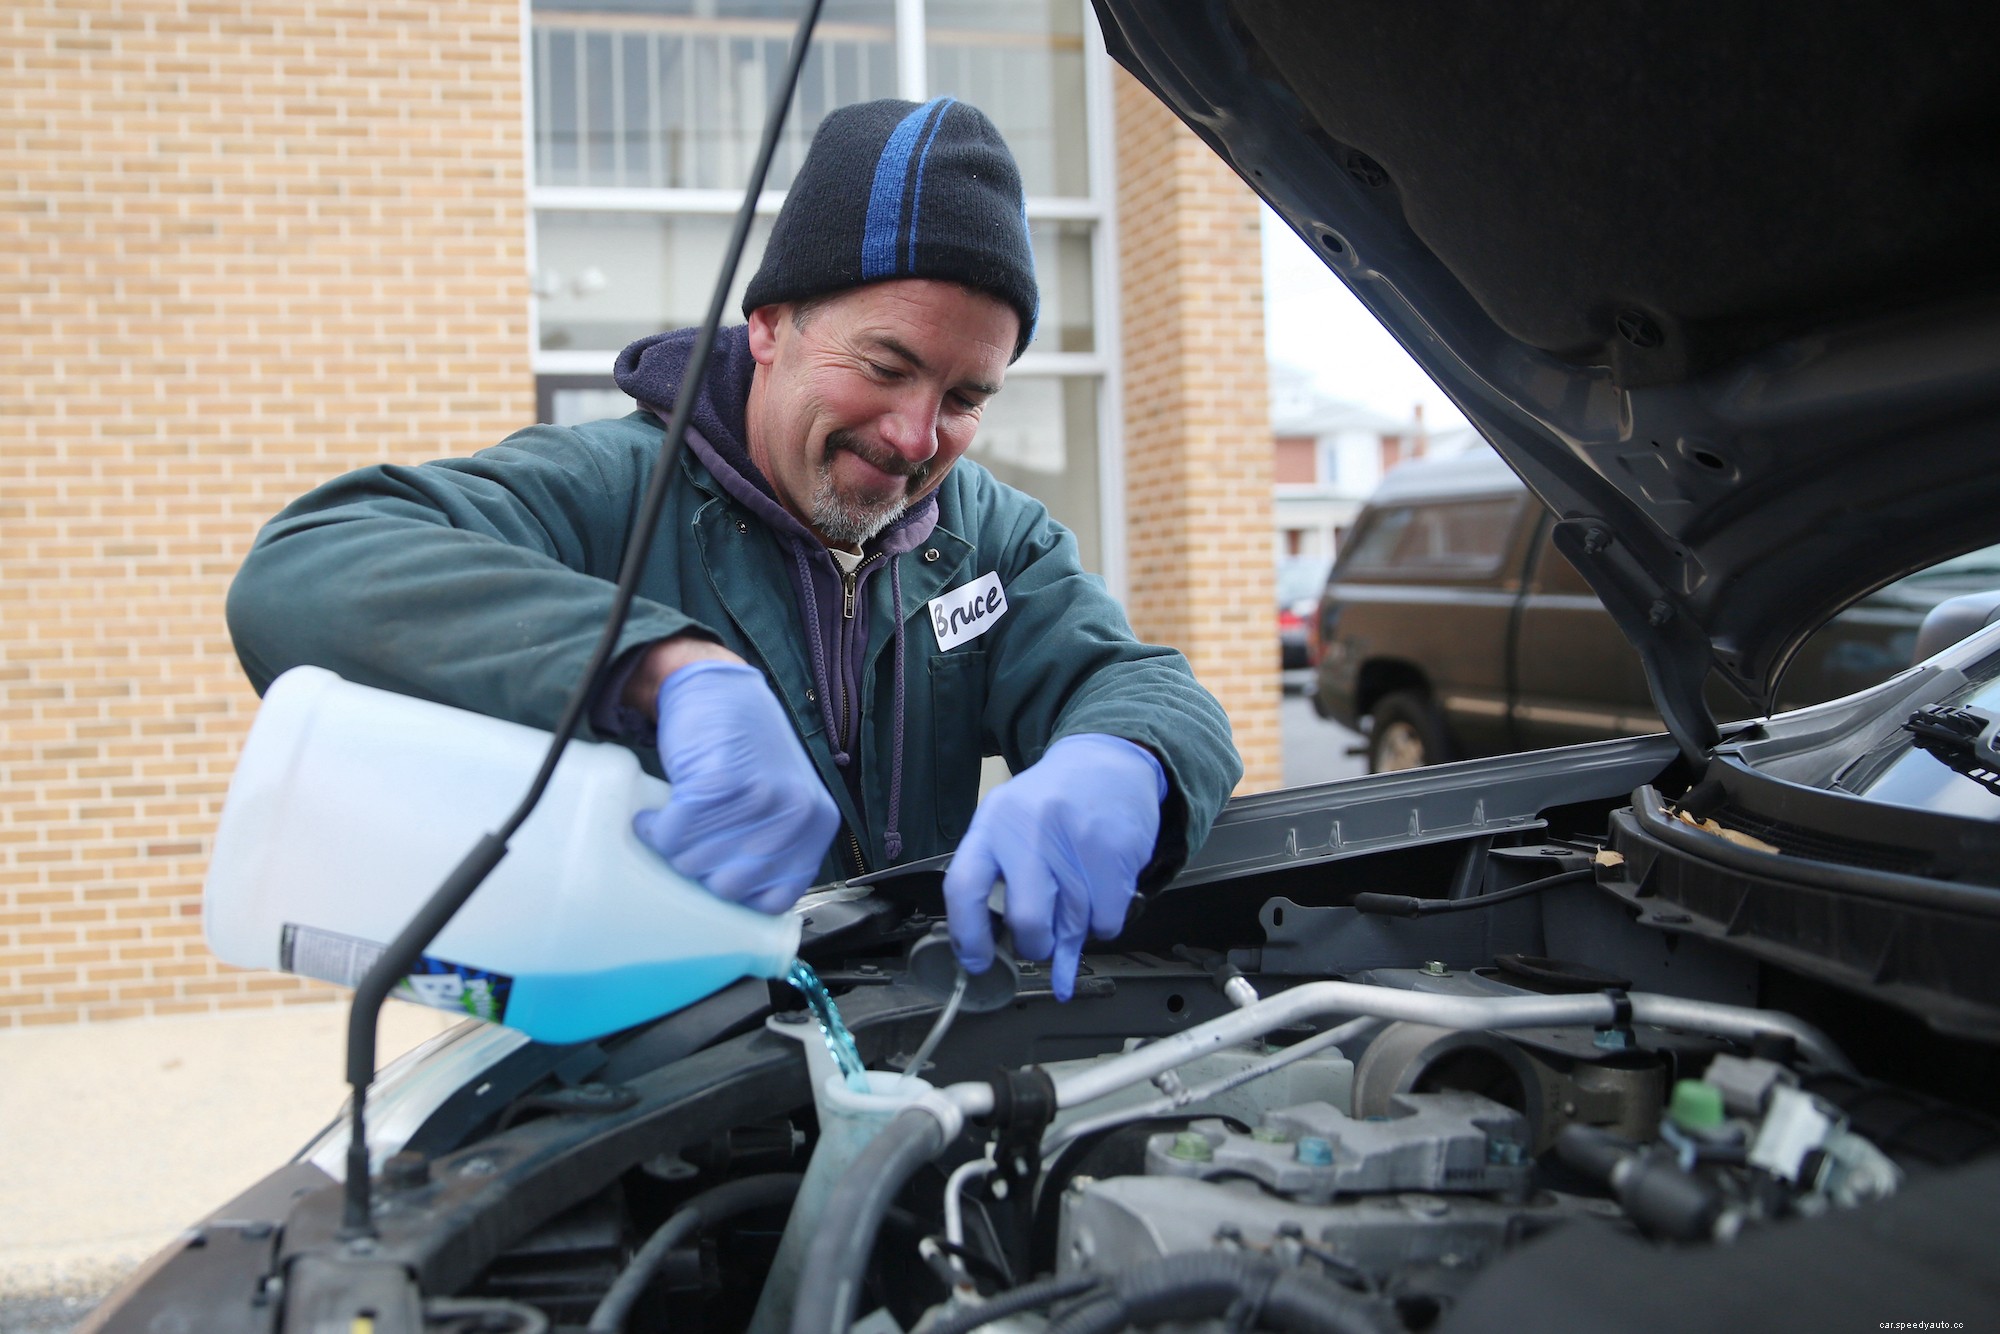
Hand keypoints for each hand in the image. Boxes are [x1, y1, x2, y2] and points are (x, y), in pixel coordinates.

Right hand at [631, 658, 839, 913]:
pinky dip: (654, 828)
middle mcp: (794, 814)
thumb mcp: (778, 799)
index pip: (774, 899)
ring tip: (671, 823)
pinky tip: (656, 814)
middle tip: (688, 843)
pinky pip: (672, 835)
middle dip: (697, 870)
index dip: (735, 895)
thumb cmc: (744, 750)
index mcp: (815, 826)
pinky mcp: (719, 782)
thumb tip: (734, 898)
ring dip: (671, 848)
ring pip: (694, 863)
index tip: (713, 874)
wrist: (716, 688)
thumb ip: (772, 847)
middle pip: (728, 886)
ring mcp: (759, 798)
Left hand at [942, 734, 1166, 1000]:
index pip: (965, 887)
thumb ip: (996, 881)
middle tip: (1039, 943)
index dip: (968, 936)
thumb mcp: (1010, 825)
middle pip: (1027, 920)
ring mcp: (1075, 840)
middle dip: (1034, 946)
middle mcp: (1030, 831)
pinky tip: (1100, 891)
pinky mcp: (1116, 851)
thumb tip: (990, 954)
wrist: (1106, 762)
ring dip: (1074, 930)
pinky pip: (1107, 921)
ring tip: (1075, 895)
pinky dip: (1103, 922)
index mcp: (992, 825)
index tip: (978, 962)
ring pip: (1073, 927)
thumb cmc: (1049, 804)